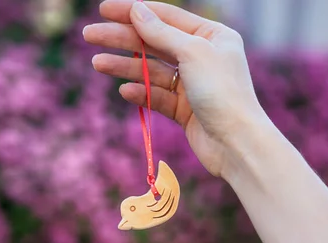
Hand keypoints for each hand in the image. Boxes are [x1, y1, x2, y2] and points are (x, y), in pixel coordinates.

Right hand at [82, 0, 270, 177]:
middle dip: (122, 39)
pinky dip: (142, 93)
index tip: (104, 10)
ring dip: (125, 67)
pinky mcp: (185, 110)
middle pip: (155, 43)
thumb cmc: (222, 91)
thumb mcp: (192, 53)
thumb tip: (136, 10)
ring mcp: (193, 85)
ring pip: (152, 71)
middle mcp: (203, 57)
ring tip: (97, 63)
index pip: (166, 17)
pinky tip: (125, 91)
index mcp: (212, 36)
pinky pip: (158, 97)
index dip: (133, 12)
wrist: (237, 143)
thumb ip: (161, 33)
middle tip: (90, 35)